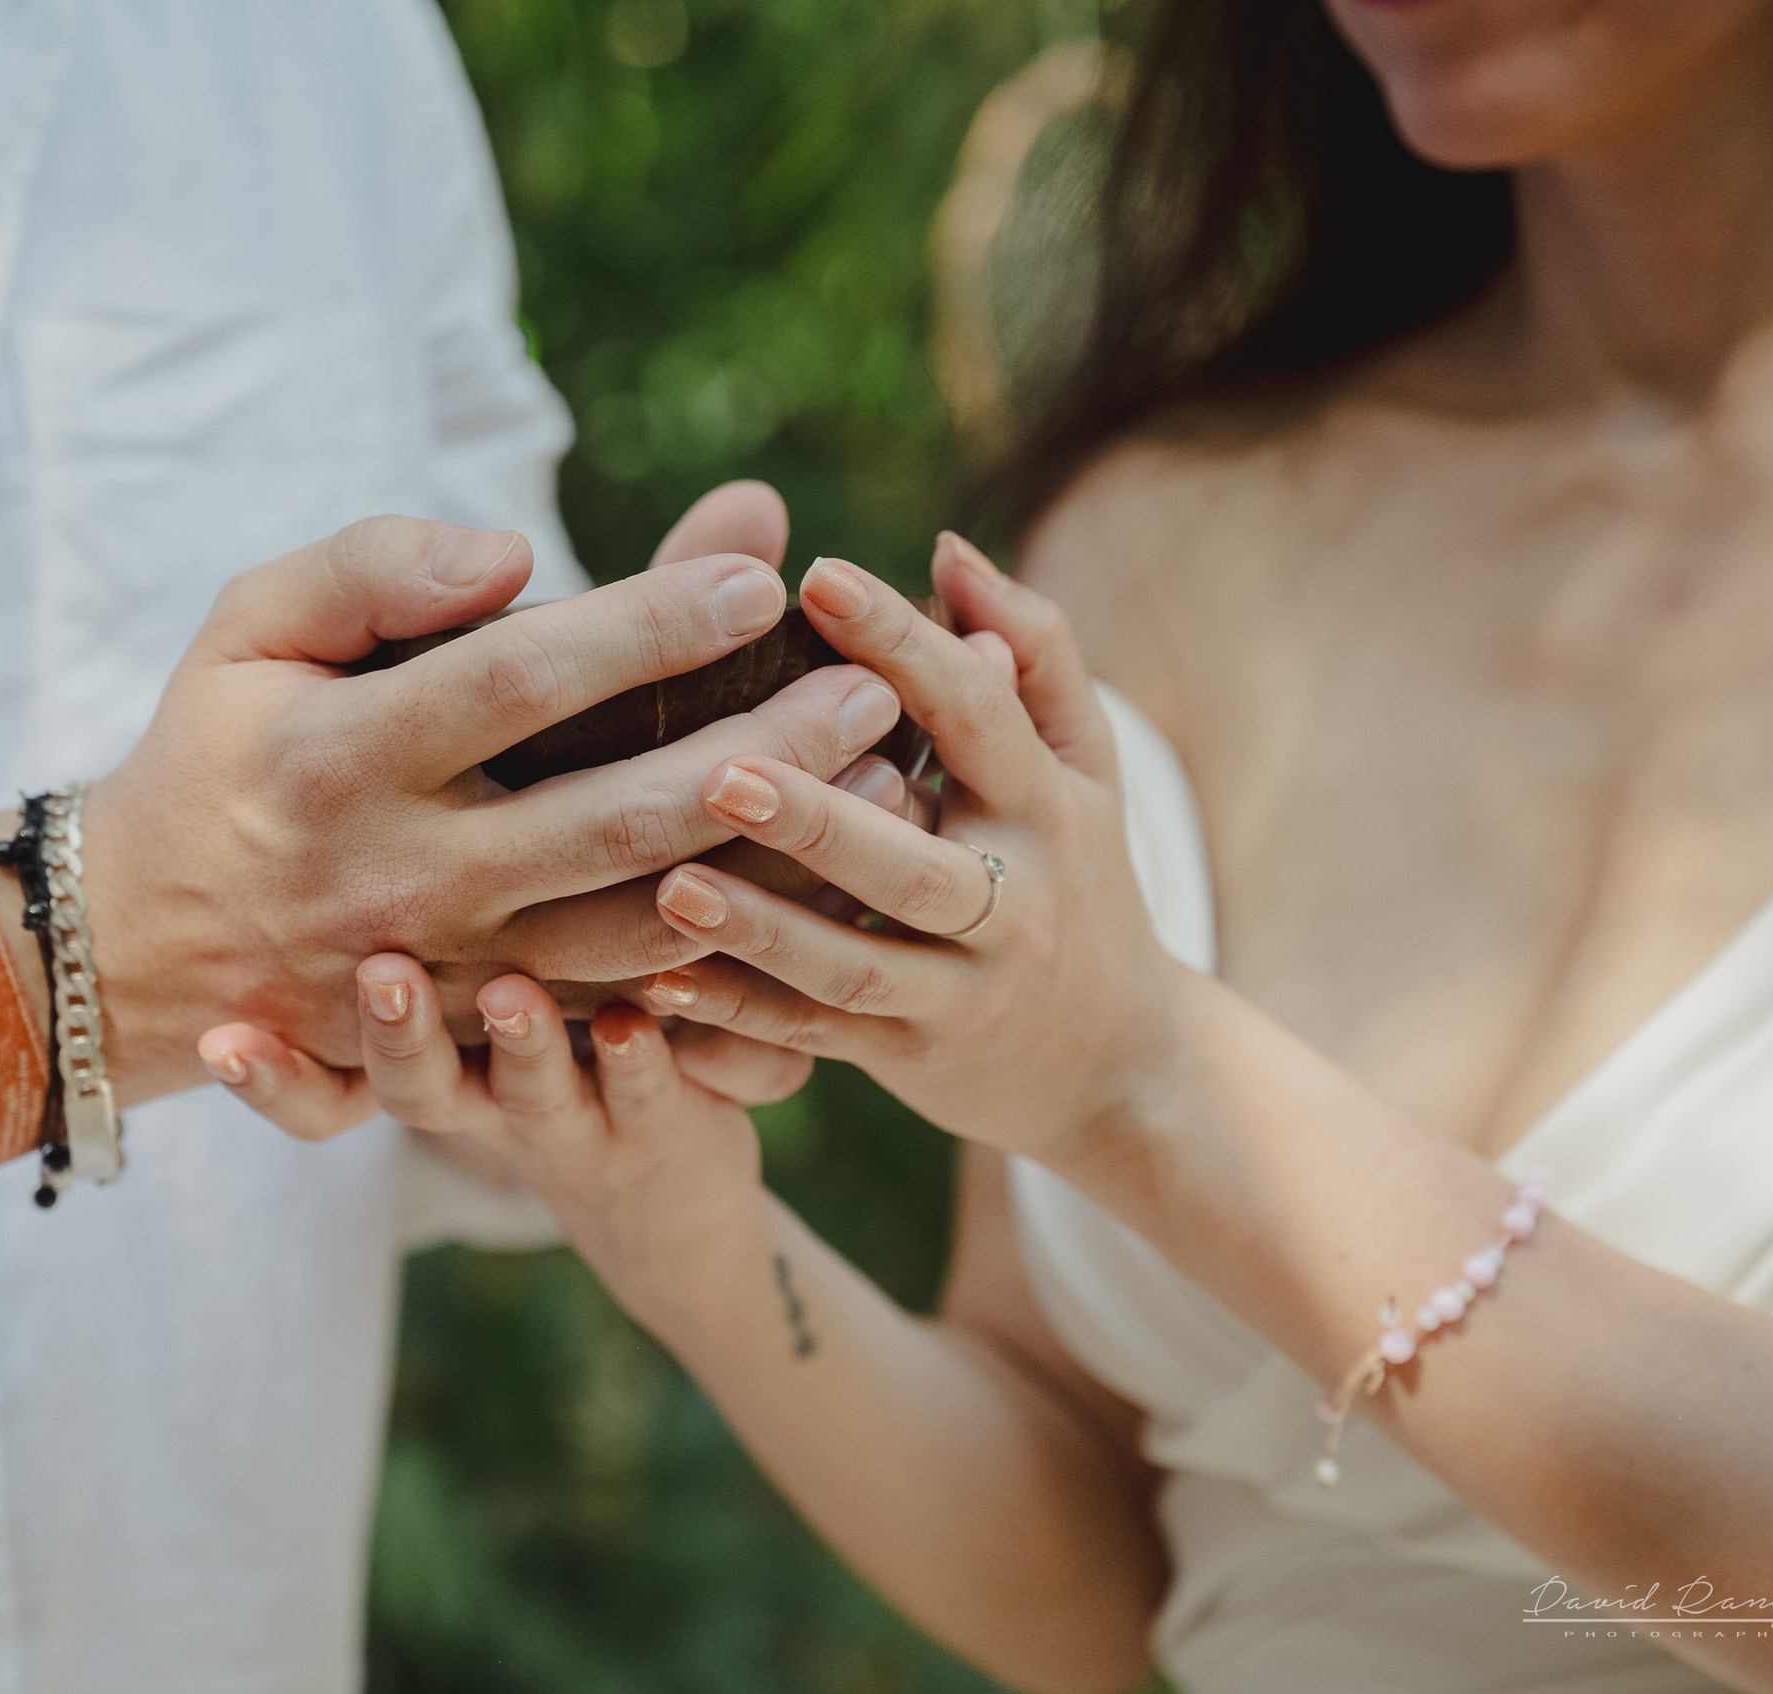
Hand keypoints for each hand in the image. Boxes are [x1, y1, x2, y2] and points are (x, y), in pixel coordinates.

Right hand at [55, 489, 902, 1106]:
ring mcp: (438, 978)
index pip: (514, 683)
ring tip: (874, 800)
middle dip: (755, 760)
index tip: (759, 575)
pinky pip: (607, 1021)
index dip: (643, 628)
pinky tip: (811, 924)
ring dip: (763, 879)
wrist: (140, 946)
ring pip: (629, 942)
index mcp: (336, 758)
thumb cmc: (217, 746)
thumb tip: (513, 551)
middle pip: (604, 824)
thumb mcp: (248, 625)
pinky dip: (714, 983)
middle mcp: (395, 877)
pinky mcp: (469, 1041)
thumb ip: (370, 569)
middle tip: (873, 696)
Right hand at [208, 953, 769, 1326]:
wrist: (662, 1195)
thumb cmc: (539, 1038)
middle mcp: (477, 1098)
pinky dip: (638, 1061)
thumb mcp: (461, 984)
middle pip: (414, 1085)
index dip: (269, 1073)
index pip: (318, 1076)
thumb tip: (324, 780)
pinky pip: (646, 1097)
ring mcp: (567, 1119)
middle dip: (391, 1034)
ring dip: (519, 1044)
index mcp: (411, 1057)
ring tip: (509, 996)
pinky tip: (637, 1018)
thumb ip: (404, 902)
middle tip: (379, 975)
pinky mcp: (658, 1126)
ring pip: (531, 1093)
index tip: (216, 1041)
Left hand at [628, 533, 1186, 1168]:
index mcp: (1044, 808)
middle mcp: (1008, 905)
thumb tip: (950, 551)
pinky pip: (811, 1039)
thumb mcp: (1084, 766)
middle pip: (911, 866)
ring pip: (851, 968)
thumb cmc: (1078, 875)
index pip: (977, 717)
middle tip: (718, 770)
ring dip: (760, 932)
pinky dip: (737, 1020)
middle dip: (817, 823)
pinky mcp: (904, 1057)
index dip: (904, 647)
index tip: (817, 575)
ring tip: (669, 888)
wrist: (1120, 1065)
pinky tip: (653, 984)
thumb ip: (1033, 652)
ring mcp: (956, 993)